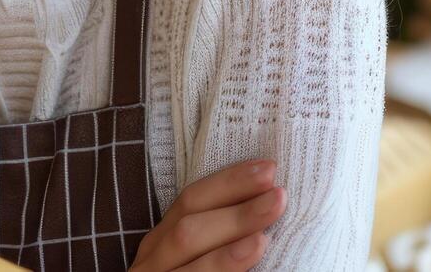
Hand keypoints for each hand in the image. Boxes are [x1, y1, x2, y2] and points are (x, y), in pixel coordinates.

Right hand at [129, 159, 285, 270]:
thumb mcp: (196, 259)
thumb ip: (217, 239)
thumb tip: (269, 204)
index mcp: (161, 244)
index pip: (189, 202)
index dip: (228, 182)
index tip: (268, 168)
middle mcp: (152, 266)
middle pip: (188, 229)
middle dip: (234, 210)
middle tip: (278, 196)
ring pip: (187, 265)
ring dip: (227, 249)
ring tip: (264, 238)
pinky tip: (248, 263)